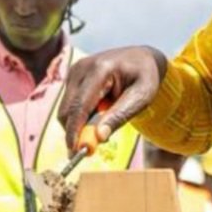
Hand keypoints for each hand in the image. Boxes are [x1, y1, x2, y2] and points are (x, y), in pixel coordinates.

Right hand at [51, 47, 168, 159]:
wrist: (141, 58)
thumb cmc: (145, 77)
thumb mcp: (142, 98)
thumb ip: (120, 115)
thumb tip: (99, 137)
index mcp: (100, 69)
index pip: (80, 105)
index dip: (74, 131)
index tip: (75, 152)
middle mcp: (81, 68)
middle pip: (67, 110)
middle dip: (74, 133)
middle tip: (89, 151)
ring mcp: (74, 71)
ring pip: (66, 109)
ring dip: (79, 125)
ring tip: (103, 126)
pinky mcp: (72, 77)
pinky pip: (70, 104)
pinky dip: (80, 117)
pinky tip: (100, 114)